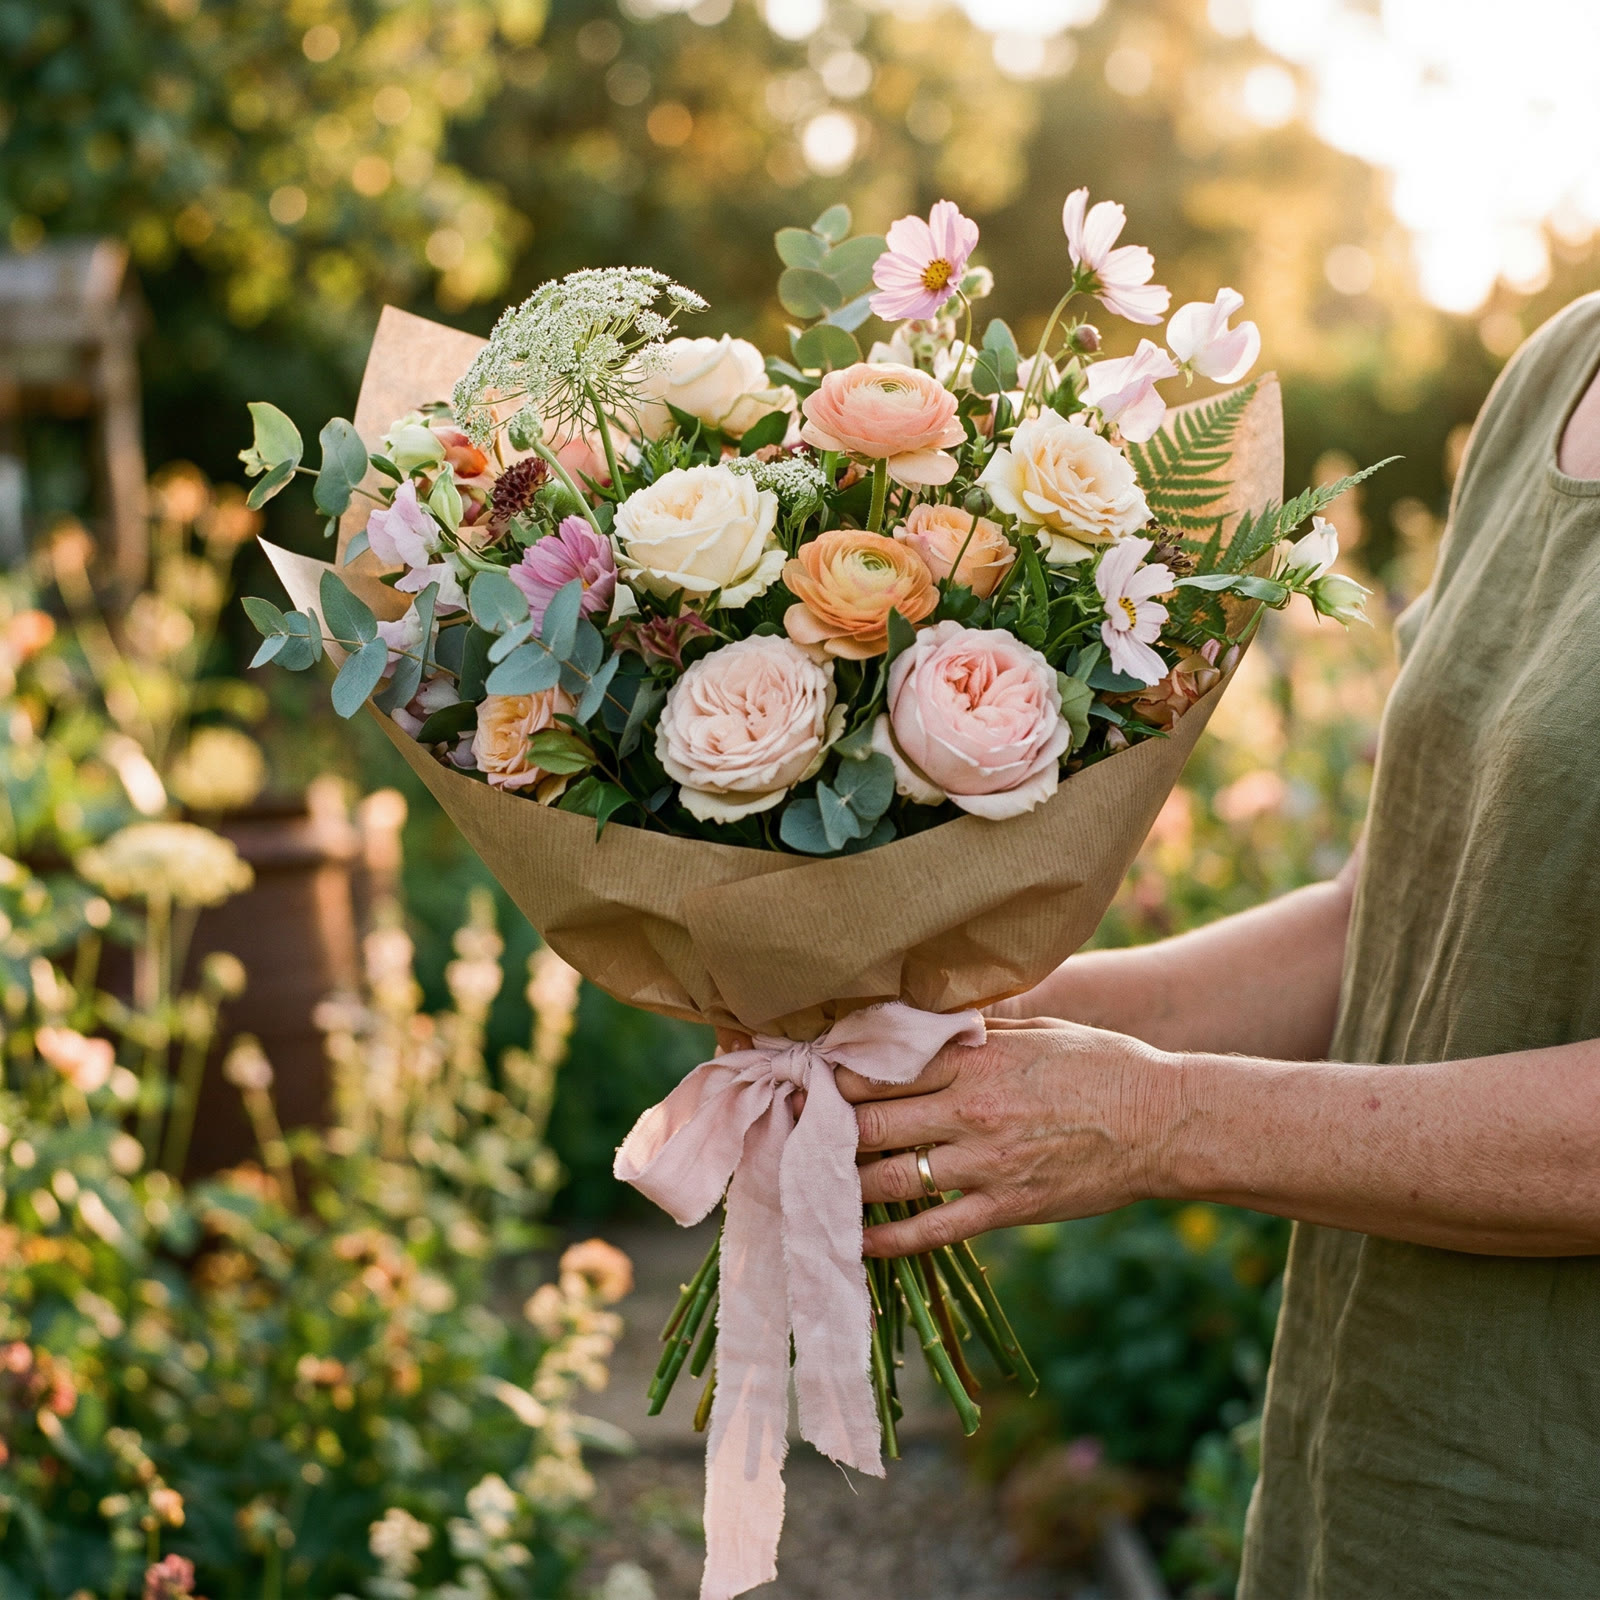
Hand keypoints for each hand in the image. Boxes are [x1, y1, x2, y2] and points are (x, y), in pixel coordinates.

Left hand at [838, 1017, 1182, 1256]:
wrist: (1164, 1122)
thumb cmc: (1103, 1065)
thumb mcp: (1037, 1030)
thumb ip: (977, 1033)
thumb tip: (927, 1024)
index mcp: (976, 1061)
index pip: (883, 1069)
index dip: (836, 1076)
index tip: (809, 1080)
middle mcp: (972, 1111)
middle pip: (874, 1122)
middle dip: (827, 1127)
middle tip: (793, 1131)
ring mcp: (987, 1163)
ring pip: (891, 1177)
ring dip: (844, 1182)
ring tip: (808, 1184)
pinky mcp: (1006, 1208)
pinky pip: (932, 1229)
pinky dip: (887, 1239)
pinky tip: (855, 1240)